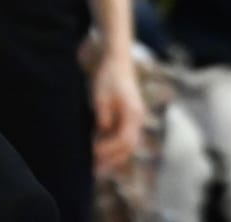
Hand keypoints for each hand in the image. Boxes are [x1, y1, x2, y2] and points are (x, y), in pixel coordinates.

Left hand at [90, 47, 145, 172]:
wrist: (116, 60)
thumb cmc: (108, 76)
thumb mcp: (101, 96)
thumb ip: (103, 116)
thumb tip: (102, 133)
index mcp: (133, 113)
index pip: (124, 140)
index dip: (108, 150)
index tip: (93, 154)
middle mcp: (138, 118)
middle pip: (128, 147)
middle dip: (112, 160)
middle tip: (95, 170)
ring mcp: (135, 118)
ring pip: (128, 145)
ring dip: (114, 156)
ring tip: (97, 166)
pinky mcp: (129, 117)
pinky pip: (124, 137)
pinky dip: (114, 147)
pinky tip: (100, 151)